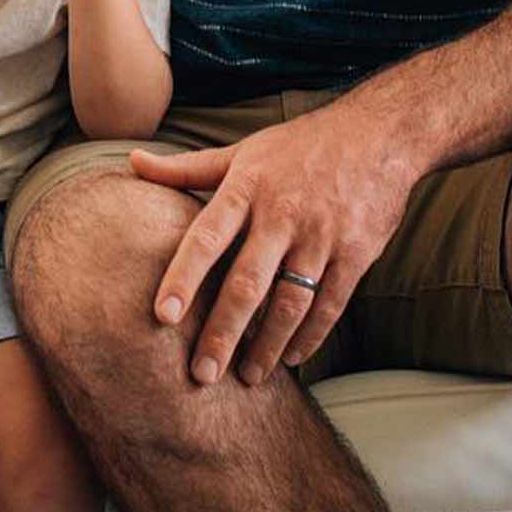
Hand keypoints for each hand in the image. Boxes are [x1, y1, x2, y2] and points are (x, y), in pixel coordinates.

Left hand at [129, 101, 418, 387]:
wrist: (379, 135)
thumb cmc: (299, 147)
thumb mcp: (241, 152)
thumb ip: (186, 168)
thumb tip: (132, 162)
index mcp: (246, 189)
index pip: (206, 238)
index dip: (183, 277)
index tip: (162, 316)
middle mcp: (282, 215)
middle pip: (247, 283)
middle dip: (222, 332)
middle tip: (201, 374)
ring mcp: (321, 236)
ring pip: (290, 302)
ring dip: (267, 345)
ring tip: (247, 377)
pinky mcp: (357, 254)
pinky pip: (330, 304)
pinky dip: (310, 336)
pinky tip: (291, 358)